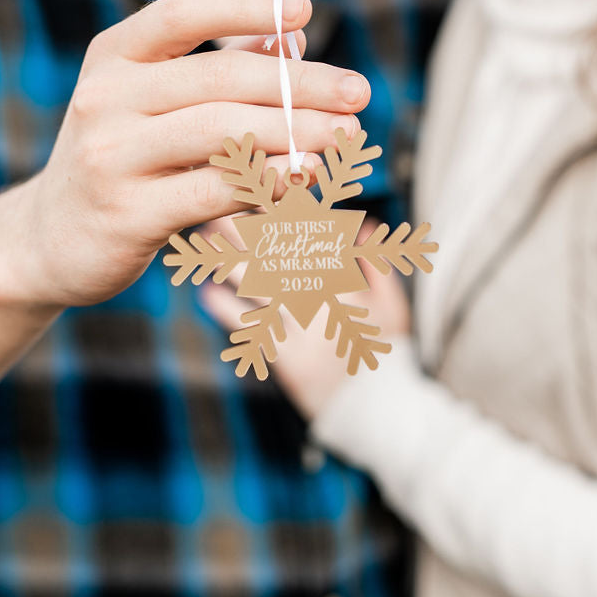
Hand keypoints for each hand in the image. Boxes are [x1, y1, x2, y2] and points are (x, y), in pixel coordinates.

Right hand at [0, 0, 370, 311]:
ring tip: (346, 137)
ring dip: (297, 133)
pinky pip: (213, 189)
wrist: (51, 240)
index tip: (304, 8)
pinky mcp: (126, 213)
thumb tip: (293, 35)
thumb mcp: (157, 101)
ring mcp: (110, 156)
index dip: (246, 4)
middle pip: (221, 77)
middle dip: (299, 84)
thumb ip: (221, 65)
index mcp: (113, 55)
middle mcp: (104, 97)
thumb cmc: (127, 156)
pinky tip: (308, 176)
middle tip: (358, 93)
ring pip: (223, 132)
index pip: (183, 11)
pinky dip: (268, 180)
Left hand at [200, 223, 411, 419]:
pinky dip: (228, 312)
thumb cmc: (385, 351)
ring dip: (231, 263)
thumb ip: (376, 262)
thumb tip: (359, 224)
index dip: (286, 209)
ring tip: (205, 244)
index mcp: (351, 281)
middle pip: (280, 254)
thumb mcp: (392, 304)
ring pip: (262, 286)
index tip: (261, 185)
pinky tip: (207, 294)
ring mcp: (307, 330)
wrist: (380, 410)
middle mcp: (327, 301)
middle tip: (216, 203)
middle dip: (247, 227)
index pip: (314, 234)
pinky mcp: (290, 360)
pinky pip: (254, 330)